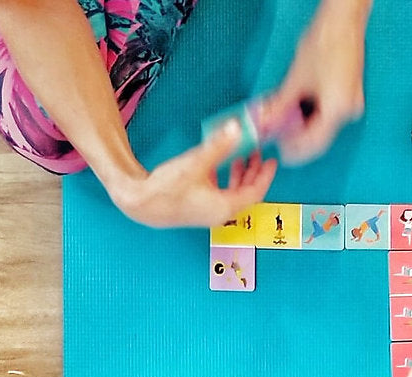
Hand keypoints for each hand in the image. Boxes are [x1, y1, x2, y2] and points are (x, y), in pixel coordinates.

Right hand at [108, 122, 276, 227]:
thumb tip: (236, 128)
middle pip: (246, 193)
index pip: (255, 192)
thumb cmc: (166, 189)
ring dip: (239, 175)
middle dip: (253, 172)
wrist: (141, 204)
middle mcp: (220, 213)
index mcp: (224, 207)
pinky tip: (218, 164)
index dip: (264, 175)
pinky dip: (225, 179)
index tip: (271, 160)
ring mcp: (210, 212)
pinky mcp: (200, 208)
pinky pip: (220, 193)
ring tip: (240, 155)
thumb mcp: (196, 163)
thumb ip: (218, 145)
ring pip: (233, 193)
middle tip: (257, 153)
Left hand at [270, 0, 370, 163]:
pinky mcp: (349, 96)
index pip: (314, 144)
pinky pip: (329, 115)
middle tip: (278, 136)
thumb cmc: (325, 42)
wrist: (343, 21)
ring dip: (304, 127)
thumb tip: (267, 124)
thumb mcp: (296, 78)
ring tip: (284, 122)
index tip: (280, 152)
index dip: (295, 151)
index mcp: (337, 110)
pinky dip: (312, 116)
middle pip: (319, 138)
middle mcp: (348, 112)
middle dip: (298, 139)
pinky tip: (298, 111)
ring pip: (323, 127)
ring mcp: (351, 104)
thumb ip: (281, 106)